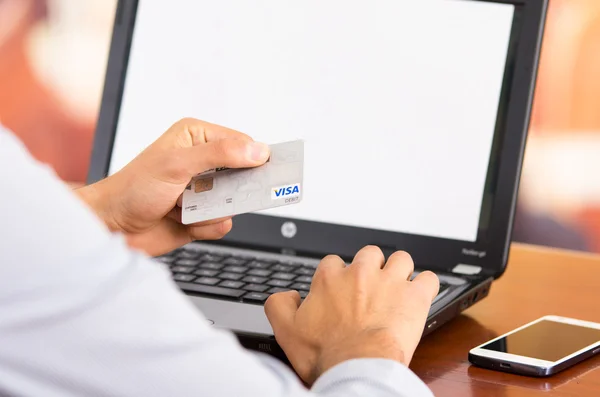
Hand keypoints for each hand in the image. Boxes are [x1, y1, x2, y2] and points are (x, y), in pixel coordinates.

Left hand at [77, 118, 269, 255]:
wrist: (111, 228)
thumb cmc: (133, 189)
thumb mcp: (177, 164)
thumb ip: (219, 154)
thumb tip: (256, 150)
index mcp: (196, 138)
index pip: (241, 143)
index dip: (255, 158)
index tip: (267, 171)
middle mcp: (202, 162)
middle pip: (243, 174)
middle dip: (234, 190)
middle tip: (222, 195)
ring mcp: (203, 190)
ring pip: (235, 203)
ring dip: (214, 211)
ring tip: (188, 207)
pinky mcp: (201, 215)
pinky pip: (223, 223)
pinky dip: (206, 227)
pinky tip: (184, 221)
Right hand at [264, 246, 438, 384]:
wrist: (356, 368)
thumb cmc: (325, 354)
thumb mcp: (286, 330)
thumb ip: (279, 305)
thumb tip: (287, 295)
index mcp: (330, 278)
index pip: (334, 263)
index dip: (338, 277)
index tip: (342, 292)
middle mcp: (360, 273)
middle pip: (369, 254)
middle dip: (372, 267)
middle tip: (372, 288)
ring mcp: (390, 282)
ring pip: (401, 259)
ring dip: (400, 271)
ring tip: (398, 288)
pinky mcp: (414, 296)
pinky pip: (428, 278)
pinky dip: (426, 286)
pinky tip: (420, 296)